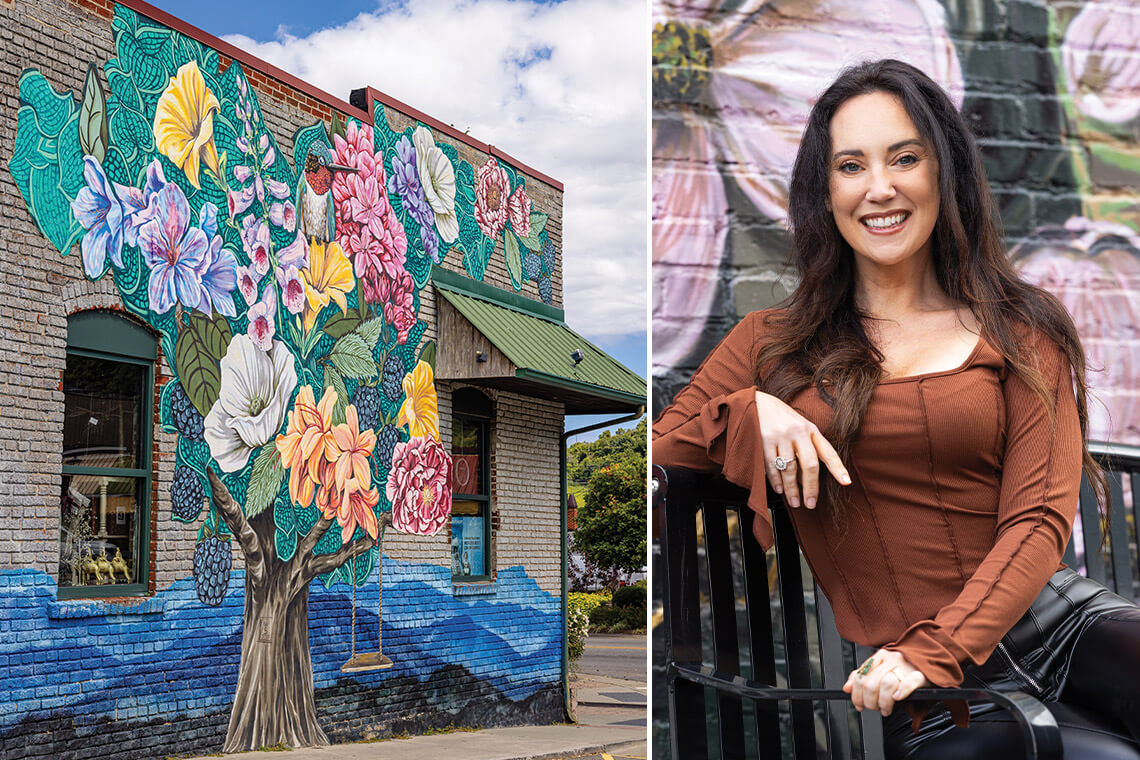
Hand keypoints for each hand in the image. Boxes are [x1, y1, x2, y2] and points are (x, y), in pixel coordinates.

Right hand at [754, 390, 850, 507]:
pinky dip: (775, 480)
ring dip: (791, 489)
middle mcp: (798, 431)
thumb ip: (807, 446)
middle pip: (809, 464)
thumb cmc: (780, 418)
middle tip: (810, 503)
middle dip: (811, 487)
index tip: (846, 482)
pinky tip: (779, 489)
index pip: (828, 451)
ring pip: (789, 468)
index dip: (838, 468)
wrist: (756, 402)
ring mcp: (781, 435)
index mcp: (811, 429)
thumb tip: (807, 477)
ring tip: (794, 501)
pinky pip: (771, 465)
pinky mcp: (764, 439)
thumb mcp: (799, 425)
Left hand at [843, 648, 928, 716]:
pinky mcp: (921, 675)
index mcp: (880, 657)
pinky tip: (897, 698)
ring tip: (885, 709)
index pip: (861, 677)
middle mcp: (892, 660)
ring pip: (887, 684)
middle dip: (869, 701)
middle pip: (871, 683)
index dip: (857, 694)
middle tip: (874, 708)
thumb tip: (847, 688)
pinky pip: (910, 682)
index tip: (859, 704)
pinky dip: (902, 692)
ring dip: (883, 702)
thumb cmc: (904, 668)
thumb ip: (863, 676)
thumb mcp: (881, 669)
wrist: (930, 660)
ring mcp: (906, 666)